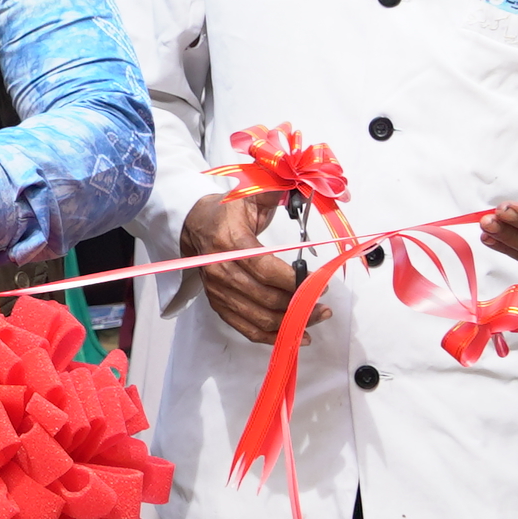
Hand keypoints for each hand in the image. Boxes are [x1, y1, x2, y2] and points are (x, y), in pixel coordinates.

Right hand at [181, 191, 320, 347]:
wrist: (194, 224)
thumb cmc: (227, 211)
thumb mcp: (249, 194)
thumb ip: (274, 191)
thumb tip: (301, 183)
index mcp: (229, 242)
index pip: (264, 268)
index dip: (293, 280)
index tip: (318, 282)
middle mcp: (219, 269)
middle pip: (265, 297)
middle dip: (299, 304)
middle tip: (324, 304)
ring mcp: (217, 290)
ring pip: (258, 317)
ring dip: (290, 323)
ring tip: (315, 318)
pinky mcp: (218, 303)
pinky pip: (245, 327)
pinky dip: (270, 336)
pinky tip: (293, 335)